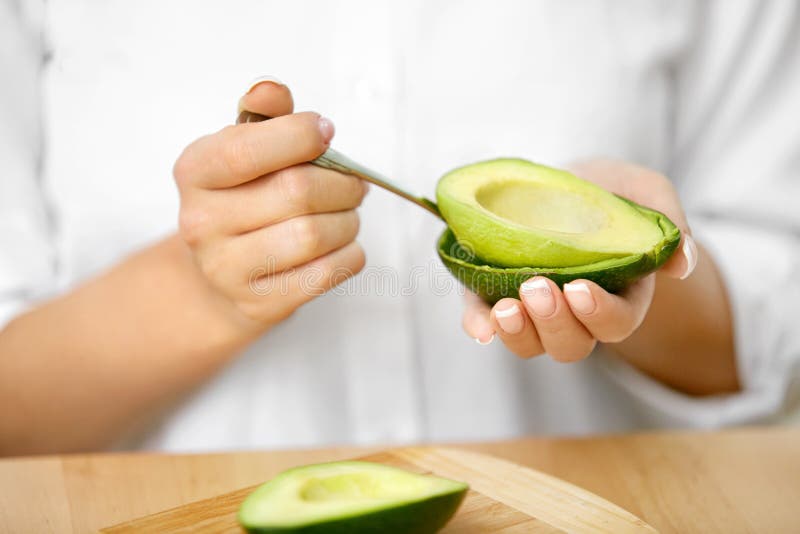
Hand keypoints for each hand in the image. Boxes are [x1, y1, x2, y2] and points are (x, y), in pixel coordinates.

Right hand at [174, 79, 367, 330]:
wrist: (222, 276)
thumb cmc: (244, 201)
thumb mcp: (243, 150)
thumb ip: (262, 118)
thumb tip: (271, 92)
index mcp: (195, 171)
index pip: (246, 149)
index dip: (299, 136)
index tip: (326, 134)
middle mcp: (201, 222)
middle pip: (296, 192)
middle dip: (342, 183)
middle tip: (355, 184)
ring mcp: (227, 269)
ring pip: (314, 235)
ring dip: (348, 221)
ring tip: (347, 215)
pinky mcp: (259, 303)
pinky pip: (327, 273)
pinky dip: (350, 254)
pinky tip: (343, 245)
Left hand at [462, 159, 696, 360]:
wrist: (558, 182)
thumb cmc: (605, 190)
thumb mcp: (641, 189)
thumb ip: (666, 220)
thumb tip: (683, 262)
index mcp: (619, 294)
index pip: (615, 323)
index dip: (598, 314)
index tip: (579, 289)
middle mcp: (575, 313)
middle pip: (571, 344)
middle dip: (554, 324)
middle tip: (537, 288)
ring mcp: (533, 310)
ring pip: (529, 343)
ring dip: (518, 334)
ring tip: (506, 308)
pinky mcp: (493, 295)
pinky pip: (485, 322)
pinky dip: (480, 327)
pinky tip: (478, 328)